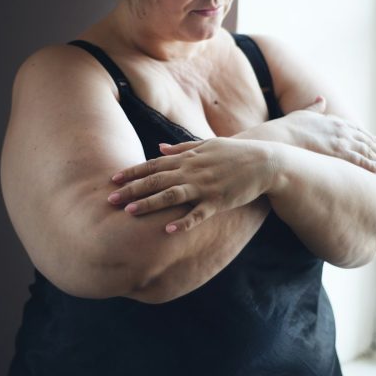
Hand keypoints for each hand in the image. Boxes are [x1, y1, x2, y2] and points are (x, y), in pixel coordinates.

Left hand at [108, 138, 273, 232]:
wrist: (265, 161)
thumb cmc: (234, 153)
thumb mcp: (207, 145)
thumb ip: (181, 148)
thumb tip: (159, 149)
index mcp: (187, 158)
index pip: (153, 165)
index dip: (133, 172)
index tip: (113, 179)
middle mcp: (192, 171)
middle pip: (156, 181)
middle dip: (132, 190)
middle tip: (110, 199)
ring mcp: (204, 187)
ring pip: (171, 196)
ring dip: (149, 204)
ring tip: (130, 212)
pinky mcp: (218, 202)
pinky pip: (197, 214)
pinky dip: (183, 222)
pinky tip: (168, 230)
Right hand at [280, 96, 375, 174]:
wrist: (282, 135)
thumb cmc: (289, 126)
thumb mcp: (304, 112)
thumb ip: (315, 107)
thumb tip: (321, 98)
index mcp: (334, 121)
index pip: (356, 129)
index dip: (366, 136)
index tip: (375, 141)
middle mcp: (342, 129)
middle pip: (365, 140)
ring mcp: (341, 140)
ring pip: (366, 151)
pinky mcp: (339, 152)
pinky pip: (361, 160)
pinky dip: (373, 166)